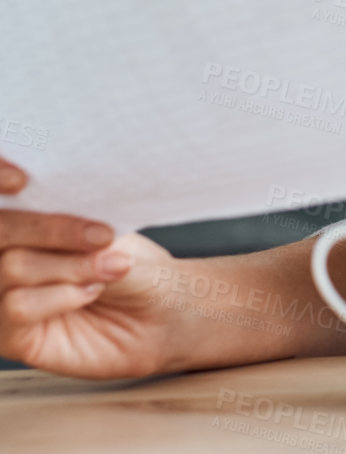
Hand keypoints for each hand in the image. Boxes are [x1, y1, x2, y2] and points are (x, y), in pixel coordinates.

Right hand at [1, 173, 185, 378]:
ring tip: (110, 270)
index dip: (0, 176)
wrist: (164, 312)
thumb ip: (73, 217)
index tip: (23, 179)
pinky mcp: (9, 335)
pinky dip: (61, 296)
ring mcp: (2, 295)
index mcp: (27, 219)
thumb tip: (51, 200)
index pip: (1, 200)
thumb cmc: (136, 266)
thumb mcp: (109, 231)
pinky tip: (90, 293)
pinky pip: (16, 307)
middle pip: (0, 231)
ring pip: (11, 267)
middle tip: (102, 237)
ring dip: (69, 266)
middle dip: (51, 229)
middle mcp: (6, 254)